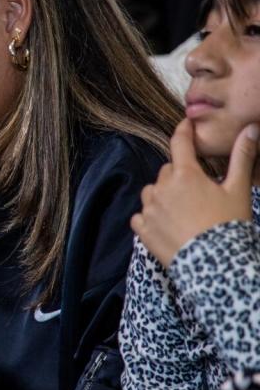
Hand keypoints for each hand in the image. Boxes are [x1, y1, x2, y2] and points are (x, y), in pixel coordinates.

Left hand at [132, 119, 257, 266]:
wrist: (214, 265)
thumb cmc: (228, 225)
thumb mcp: (238, 189)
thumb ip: (242, 157)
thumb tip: (251, 128)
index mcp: (184, 174)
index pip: (180, 143)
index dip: (183, 131)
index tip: (185, 125)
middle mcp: (161, 187)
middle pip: (167, 171)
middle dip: (180, 175)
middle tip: (198, 190)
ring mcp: (149, 208)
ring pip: (152, 192)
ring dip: (163, 195)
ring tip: (182, 209)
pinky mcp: (142, 229)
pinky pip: (140, 215)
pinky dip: (150, 217)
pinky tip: (167, 225)